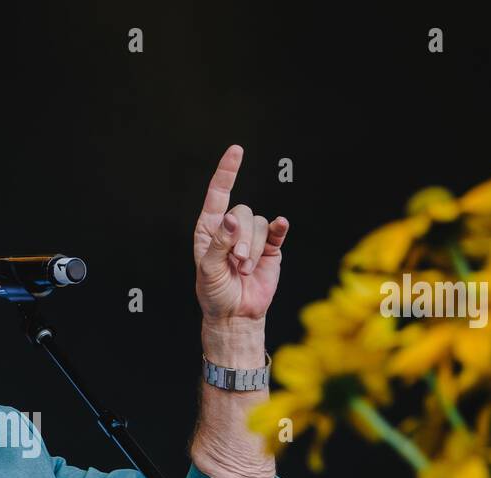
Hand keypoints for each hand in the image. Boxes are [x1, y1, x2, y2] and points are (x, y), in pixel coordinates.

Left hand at [193, 145, 288, 324]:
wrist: (236, 314)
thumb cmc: (215, 292)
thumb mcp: (208, 270)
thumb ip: (219, 243)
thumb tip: (231, 219)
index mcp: (210, 229)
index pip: (218, 194)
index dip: (227, 172)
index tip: (236, 151)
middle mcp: (231, 228)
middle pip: (243, 212)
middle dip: (241, 239)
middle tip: (236, 264)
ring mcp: (252, 237)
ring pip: (259, 224)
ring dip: (253, 248)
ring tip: (244, 270)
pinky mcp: (271, 248)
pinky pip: (276, 230)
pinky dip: (279, 228)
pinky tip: (282, 226)